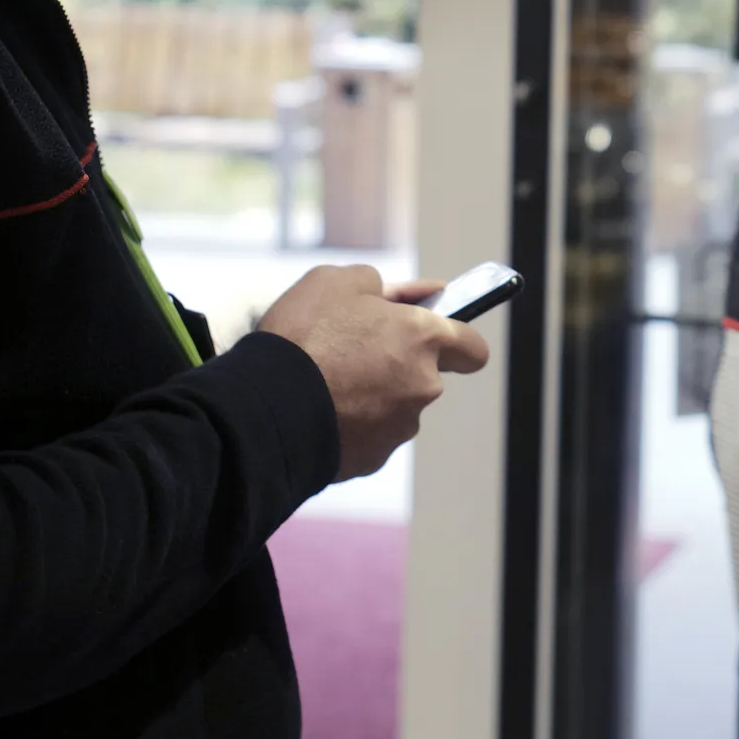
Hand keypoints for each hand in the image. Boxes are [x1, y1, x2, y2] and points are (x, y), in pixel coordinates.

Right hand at [259, 265, 490, 479]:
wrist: (265, 406)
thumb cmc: (303, 335)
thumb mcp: (336, 282)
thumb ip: (380, 285)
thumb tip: (409, 295)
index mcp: (423, 337)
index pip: (473, 348)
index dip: (457, 342)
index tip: (437, 340)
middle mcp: (424, 384)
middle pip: (427, 376)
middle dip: (402, 366)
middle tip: (357, 353)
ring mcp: (401, 425)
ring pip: (399, 406)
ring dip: (376, 395)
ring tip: (329, 383)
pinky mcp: (376, 457)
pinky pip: (371, 434)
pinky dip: (354, 423)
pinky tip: (322, 410)